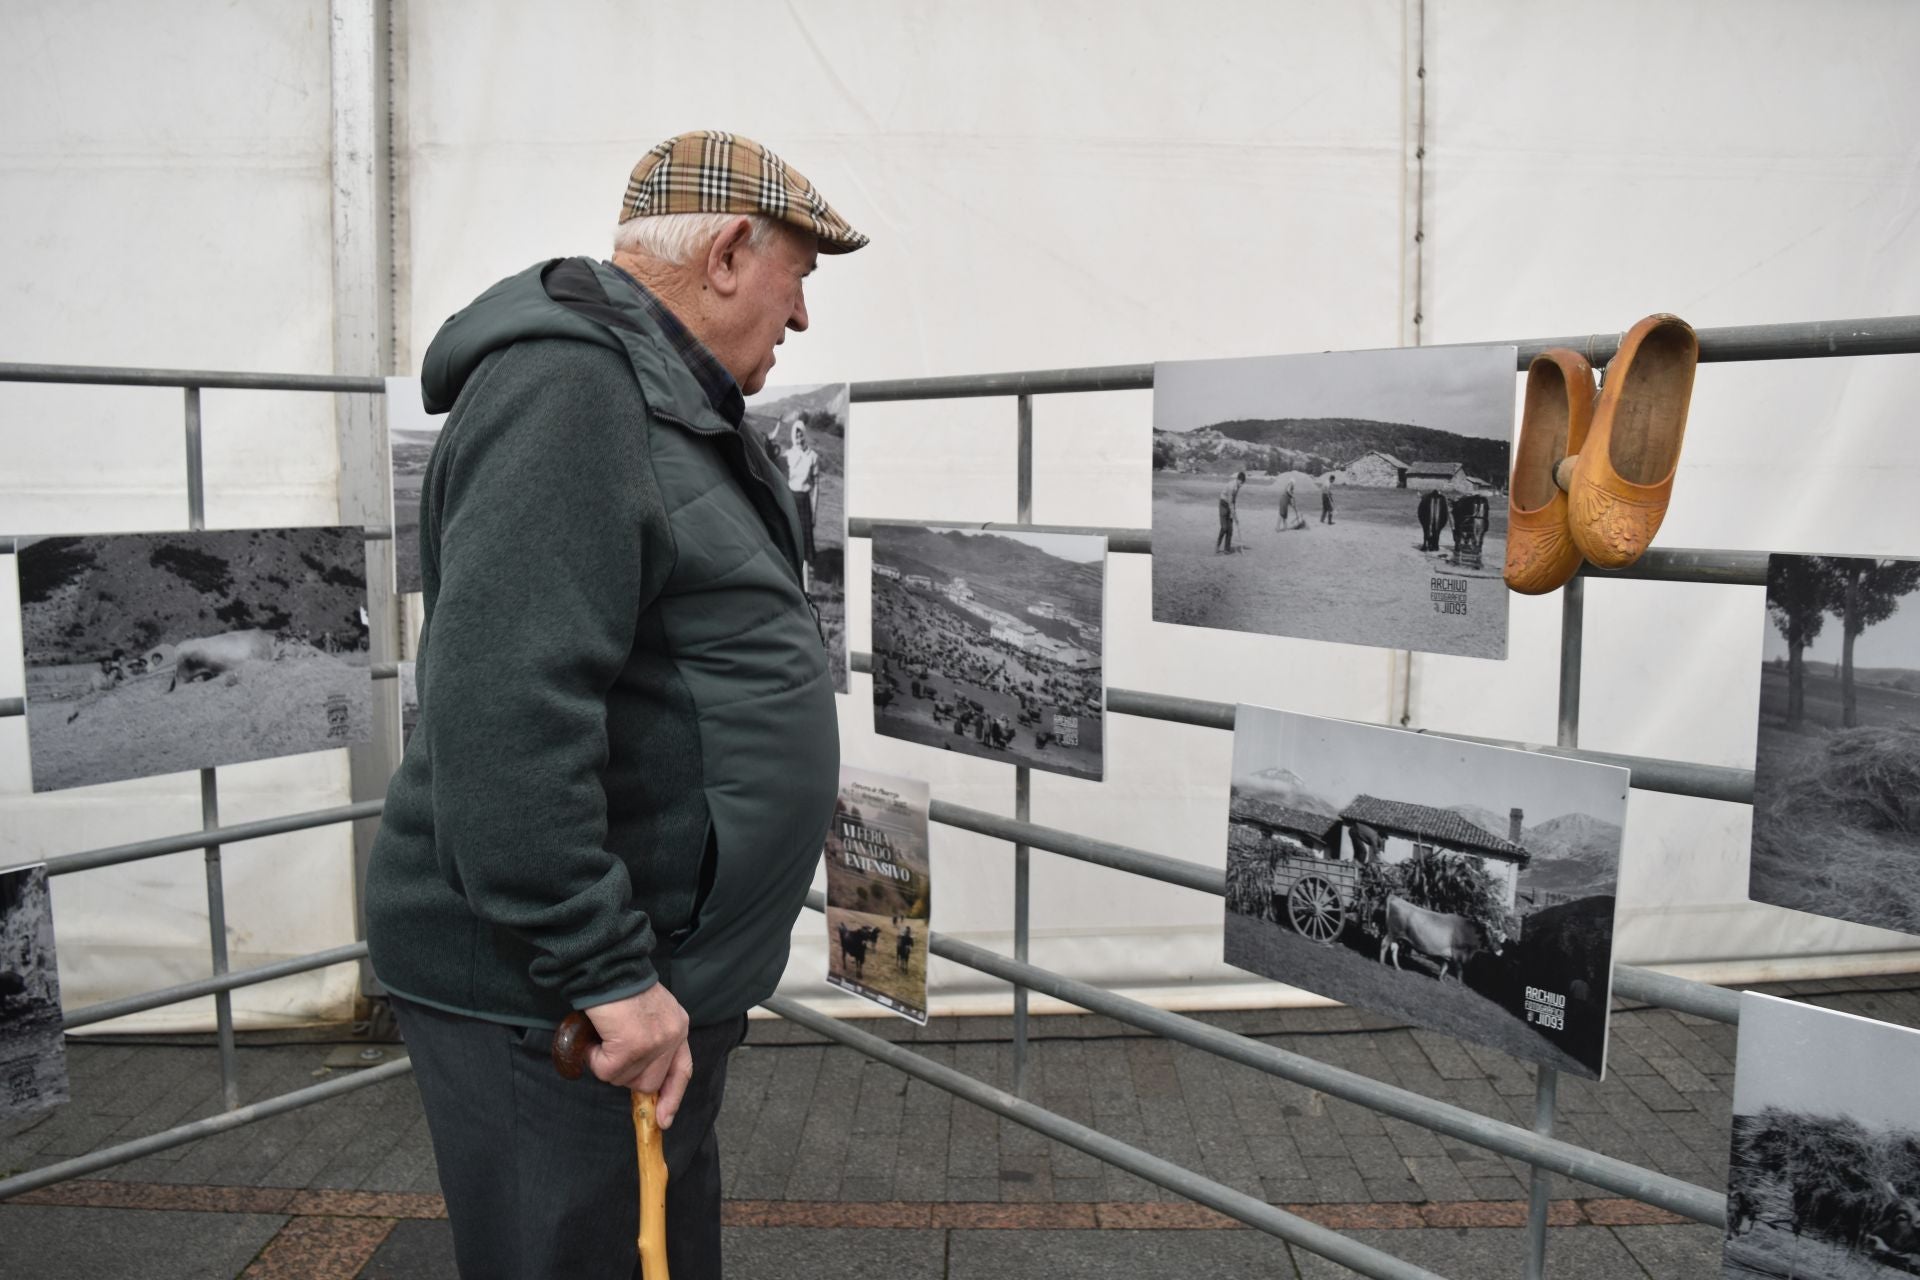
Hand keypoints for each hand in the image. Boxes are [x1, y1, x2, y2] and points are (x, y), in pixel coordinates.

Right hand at [582, 983, 692, 1128]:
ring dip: (607, 1063)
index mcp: (679, 1027)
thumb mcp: (650, 1013)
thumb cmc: (621, 987)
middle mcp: (673, 1036)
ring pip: (624, 1079)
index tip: (662, 1120)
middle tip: (610, 1052)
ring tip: (603, 1036)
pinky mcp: (631, 1046)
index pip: (682, 1070)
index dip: (672, 1097)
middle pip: (649, 1082)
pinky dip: (595, 1057)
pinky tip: (596, 1036)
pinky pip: (606, 1070)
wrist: (608, 967)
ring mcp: (654, 1043)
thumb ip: (652, 1040)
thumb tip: (639, 1074)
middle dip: (626, 1074)